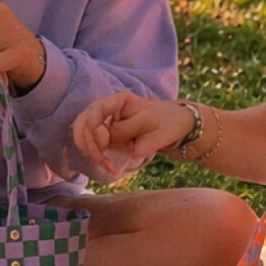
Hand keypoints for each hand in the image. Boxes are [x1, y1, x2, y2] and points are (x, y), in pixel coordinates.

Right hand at [72, 93, 196, 176]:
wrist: (181, 126)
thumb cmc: (171, 123)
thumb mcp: (157, 130)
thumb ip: (135, 136)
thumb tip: (115, 145)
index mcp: (120, 101)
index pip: (96, 111)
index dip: (94, 129)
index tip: (104, 146)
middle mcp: (110, 109)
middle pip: (85, 121)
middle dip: (88, 142)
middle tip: (100, 161)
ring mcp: (108, 121)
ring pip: (85, 132)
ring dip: (89, 149)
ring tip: (103, 164)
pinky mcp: (110, 135)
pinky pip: (94, 142)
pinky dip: (95, 154)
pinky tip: (105, 163)